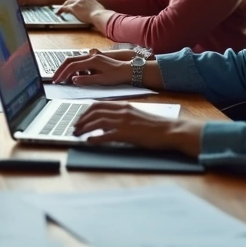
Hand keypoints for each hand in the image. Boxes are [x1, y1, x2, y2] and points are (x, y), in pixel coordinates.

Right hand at [51, 51, 132, 84]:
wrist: (130, 70)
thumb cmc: (118, 75)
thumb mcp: (102, 80)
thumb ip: (86, 80)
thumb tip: (73, 80)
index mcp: (92, 61)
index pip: (71, 66)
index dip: (63, 74)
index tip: (57, 81)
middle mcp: (91, 57)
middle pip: (70, 60)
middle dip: (61, 70)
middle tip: (55, 78)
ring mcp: (93, 57)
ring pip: (75, 61)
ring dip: (68, 70)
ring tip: (65, 80)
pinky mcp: (95, 60)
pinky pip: (81, 63)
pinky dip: (75, 70)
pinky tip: (77, 77)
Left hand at [58, 0, 102, 22]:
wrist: (99, 15)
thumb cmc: (101, 14)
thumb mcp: (98, 8)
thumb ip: (95, 8)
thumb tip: (97, 11)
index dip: (75, 2)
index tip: (74, 5)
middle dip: (68, 3)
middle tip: (65, 7)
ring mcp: (76, 2)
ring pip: (67, 3)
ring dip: (64, 6)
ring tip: (60, 11)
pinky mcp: (73, 8)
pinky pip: (64, 8)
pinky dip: (60, 10)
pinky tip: (58, 13)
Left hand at [72, 102, 202, 155]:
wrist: (170, 130)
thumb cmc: (156, 125)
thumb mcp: (136, 115)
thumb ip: (122, 116)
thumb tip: (108, 122)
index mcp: (124, 105)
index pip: (98, 105)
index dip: (86, 111)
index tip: (80, 118)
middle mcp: (122, 111)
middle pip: (94, 112)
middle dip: (81, 119)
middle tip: (75, 127)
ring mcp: (124, 122)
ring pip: (97, 122)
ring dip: (84, 128)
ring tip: (77, 134)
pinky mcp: (127, 134)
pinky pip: (106, 135)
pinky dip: (95, 138)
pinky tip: (89, 141)